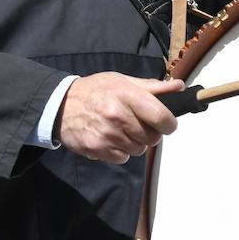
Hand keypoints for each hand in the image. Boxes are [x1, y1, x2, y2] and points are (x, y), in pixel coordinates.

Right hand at [57, 73, 183, 163]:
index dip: (170, 124)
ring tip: (123, 130)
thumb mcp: (122, 81)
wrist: (59, 105)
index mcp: (127, 95)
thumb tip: (179, 87)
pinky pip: (123, 158)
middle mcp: (117, 116)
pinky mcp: (97, 149)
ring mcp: (107, 134)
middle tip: (139, 125)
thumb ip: (152, 87)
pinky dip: (121, 151)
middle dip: (151, 133)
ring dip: (136, 143)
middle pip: (152, 138)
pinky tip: (111, 138)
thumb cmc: (95, 90)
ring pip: (139, 150)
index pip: (161, 117)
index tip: (167, 124)